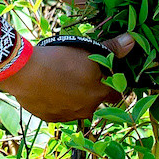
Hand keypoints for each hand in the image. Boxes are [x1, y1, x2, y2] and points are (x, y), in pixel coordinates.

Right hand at [0, 34, 134, 122]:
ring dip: (75, 98)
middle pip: (97, 102)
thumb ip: (111, 48)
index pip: (116, 93)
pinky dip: (58, 102)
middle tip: (82, 76)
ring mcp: (69, 116)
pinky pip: (60, 112)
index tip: (103, 75)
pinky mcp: (52, 118)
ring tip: (64, 81)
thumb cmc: (59, 58)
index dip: (111, 83)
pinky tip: (50, 89)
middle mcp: (88, 108)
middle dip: (93, 92)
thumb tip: (132, 41)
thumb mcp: (86, 49)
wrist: (26, 72)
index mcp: (100, 92)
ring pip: (78, 108)